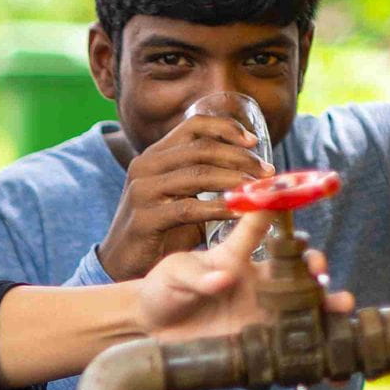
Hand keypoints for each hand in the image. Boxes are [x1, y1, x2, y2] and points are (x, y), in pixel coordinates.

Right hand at [97, 115, 271, 282]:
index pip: (194, 125)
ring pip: (198, 174)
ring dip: (234, 180)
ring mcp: (142, 191)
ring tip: (257, 191)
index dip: (227, 127)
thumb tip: (254, 171)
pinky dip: (219, 209)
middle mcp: (145, 166)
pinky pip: (189, 208)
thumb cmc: (160, 231)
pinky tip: (238, 214)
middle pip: (201, 148)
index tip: (254, 141)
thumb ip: (206, 180)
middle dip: (240, 157)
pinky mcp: (144, 218)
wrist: (124, 265)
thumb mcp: (181, 196)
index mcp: (155, 155)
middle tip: (266, 172)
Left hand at [134, 213, 352, 340]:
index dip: (279, 210)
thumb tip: (223, 278)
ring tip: (341, 305)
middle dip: (316, 266)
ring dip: (328, 303)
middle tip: (319, 271)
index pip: (262, 229)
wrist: (154, 329)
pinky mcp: (262, 338)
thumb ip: (197, 276)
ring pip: (305, 303)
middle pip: (297, 268)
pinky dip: (314, 340)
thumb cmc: (164, 289)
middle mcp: (257, 281)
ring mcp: (262, 310)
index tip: (297, 196)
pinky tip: (327, 340)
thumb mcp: (174, 274)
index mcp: (237, 256)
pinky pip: (293, 338)